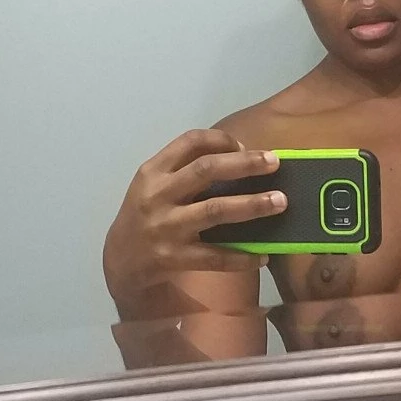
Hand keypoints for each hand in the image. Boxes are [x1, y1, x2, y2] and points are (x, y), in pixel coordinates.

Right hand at [102, 130, 286, 311]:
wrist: (120, 260)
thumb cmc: (146, 214)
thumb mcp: (153, 184)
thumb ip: (183, 169)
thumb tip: (240, 157)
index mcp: (153, 171)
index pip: (189, 142)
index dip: (221, 140)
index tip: (244, 146)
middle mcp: (158, 195)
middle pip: (205, 170)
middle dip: (244, 164)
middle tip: (274, 162)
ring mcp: (166, 227)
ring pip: (215, 210)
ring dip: (251, 205)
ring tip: (279, 202)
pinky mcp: (174, 257)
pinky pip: (215, 257)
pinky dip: (241, 256)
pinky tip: (262, 256)